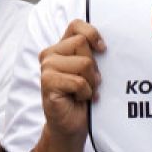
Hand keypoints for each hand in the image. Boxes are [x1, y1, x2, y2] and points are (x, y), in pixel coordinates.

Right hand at [39, 20, 104, 142]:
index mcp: (61, 47)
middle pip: (82, 44)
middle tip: (89, 82)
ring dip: (90, 82)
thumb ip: (91, 53)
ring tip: (84, 92)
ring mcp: (46, 68)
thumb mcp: (91, 70)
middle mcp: (50, 54)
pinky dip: (85, 93)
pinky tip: (79, 99)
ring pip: (83, 63)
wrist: (72, 125)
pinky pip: (79, 81)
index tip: (102, 49)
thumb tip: (104, 44)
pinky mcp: (47, 82)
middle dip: (93, 66)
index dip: (92, 34)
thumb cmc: (83, 96)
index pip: (76, 25)